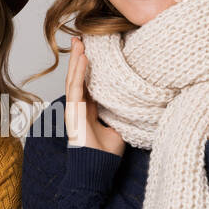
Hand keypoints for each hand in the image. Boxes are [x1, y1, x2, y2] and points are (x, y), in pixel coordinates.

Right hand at [65, 36, 124, 155]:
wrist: (96, 170)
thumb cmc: (106, 155)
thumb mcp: (118, 129)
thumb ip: (121, 114)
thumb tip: (135, 104)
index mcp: (89, 109)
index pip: (87, 82)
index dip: (88, 66)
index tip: (93, 49)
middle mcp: (80, 106)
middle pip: (78, 76)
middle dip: (79, 57)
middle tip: (81, 38)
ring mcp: (75, 109)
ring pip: (73, 79)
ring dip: (76, 60)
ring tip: (79, 42)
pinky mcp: (74, 112)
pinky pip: (75, 88)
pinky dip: (78, 72)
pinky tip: (82, 58)